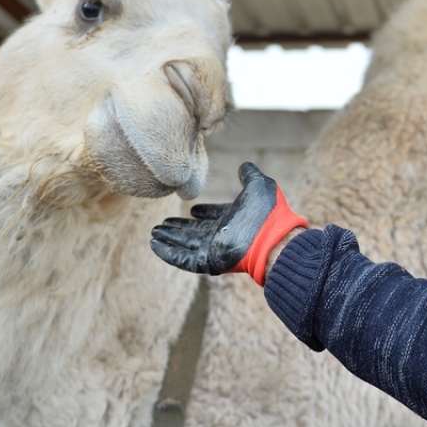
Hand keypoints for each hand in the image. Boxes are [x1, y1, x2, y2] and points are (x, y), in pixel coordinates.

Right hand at [150, 162, 307, 284]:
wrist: (273, 237)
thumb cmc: (268, 212)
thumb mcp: (259, 185)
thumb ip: (250, 174)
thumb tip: (244, 165)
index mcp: (233, 219)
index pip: (214, 216)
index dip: (203, 213)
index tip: (192, 209)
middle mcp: (222, 235)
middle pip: (195, 231)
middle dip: (179, 227)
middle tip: (162, 223)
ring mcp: (214, 249)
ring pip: (186, 243)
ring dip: (170, 238)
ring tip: (154, 232)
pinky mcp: (209, 261)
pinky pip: (184, 259)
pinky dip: (169, 253)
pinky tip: (155, 245)